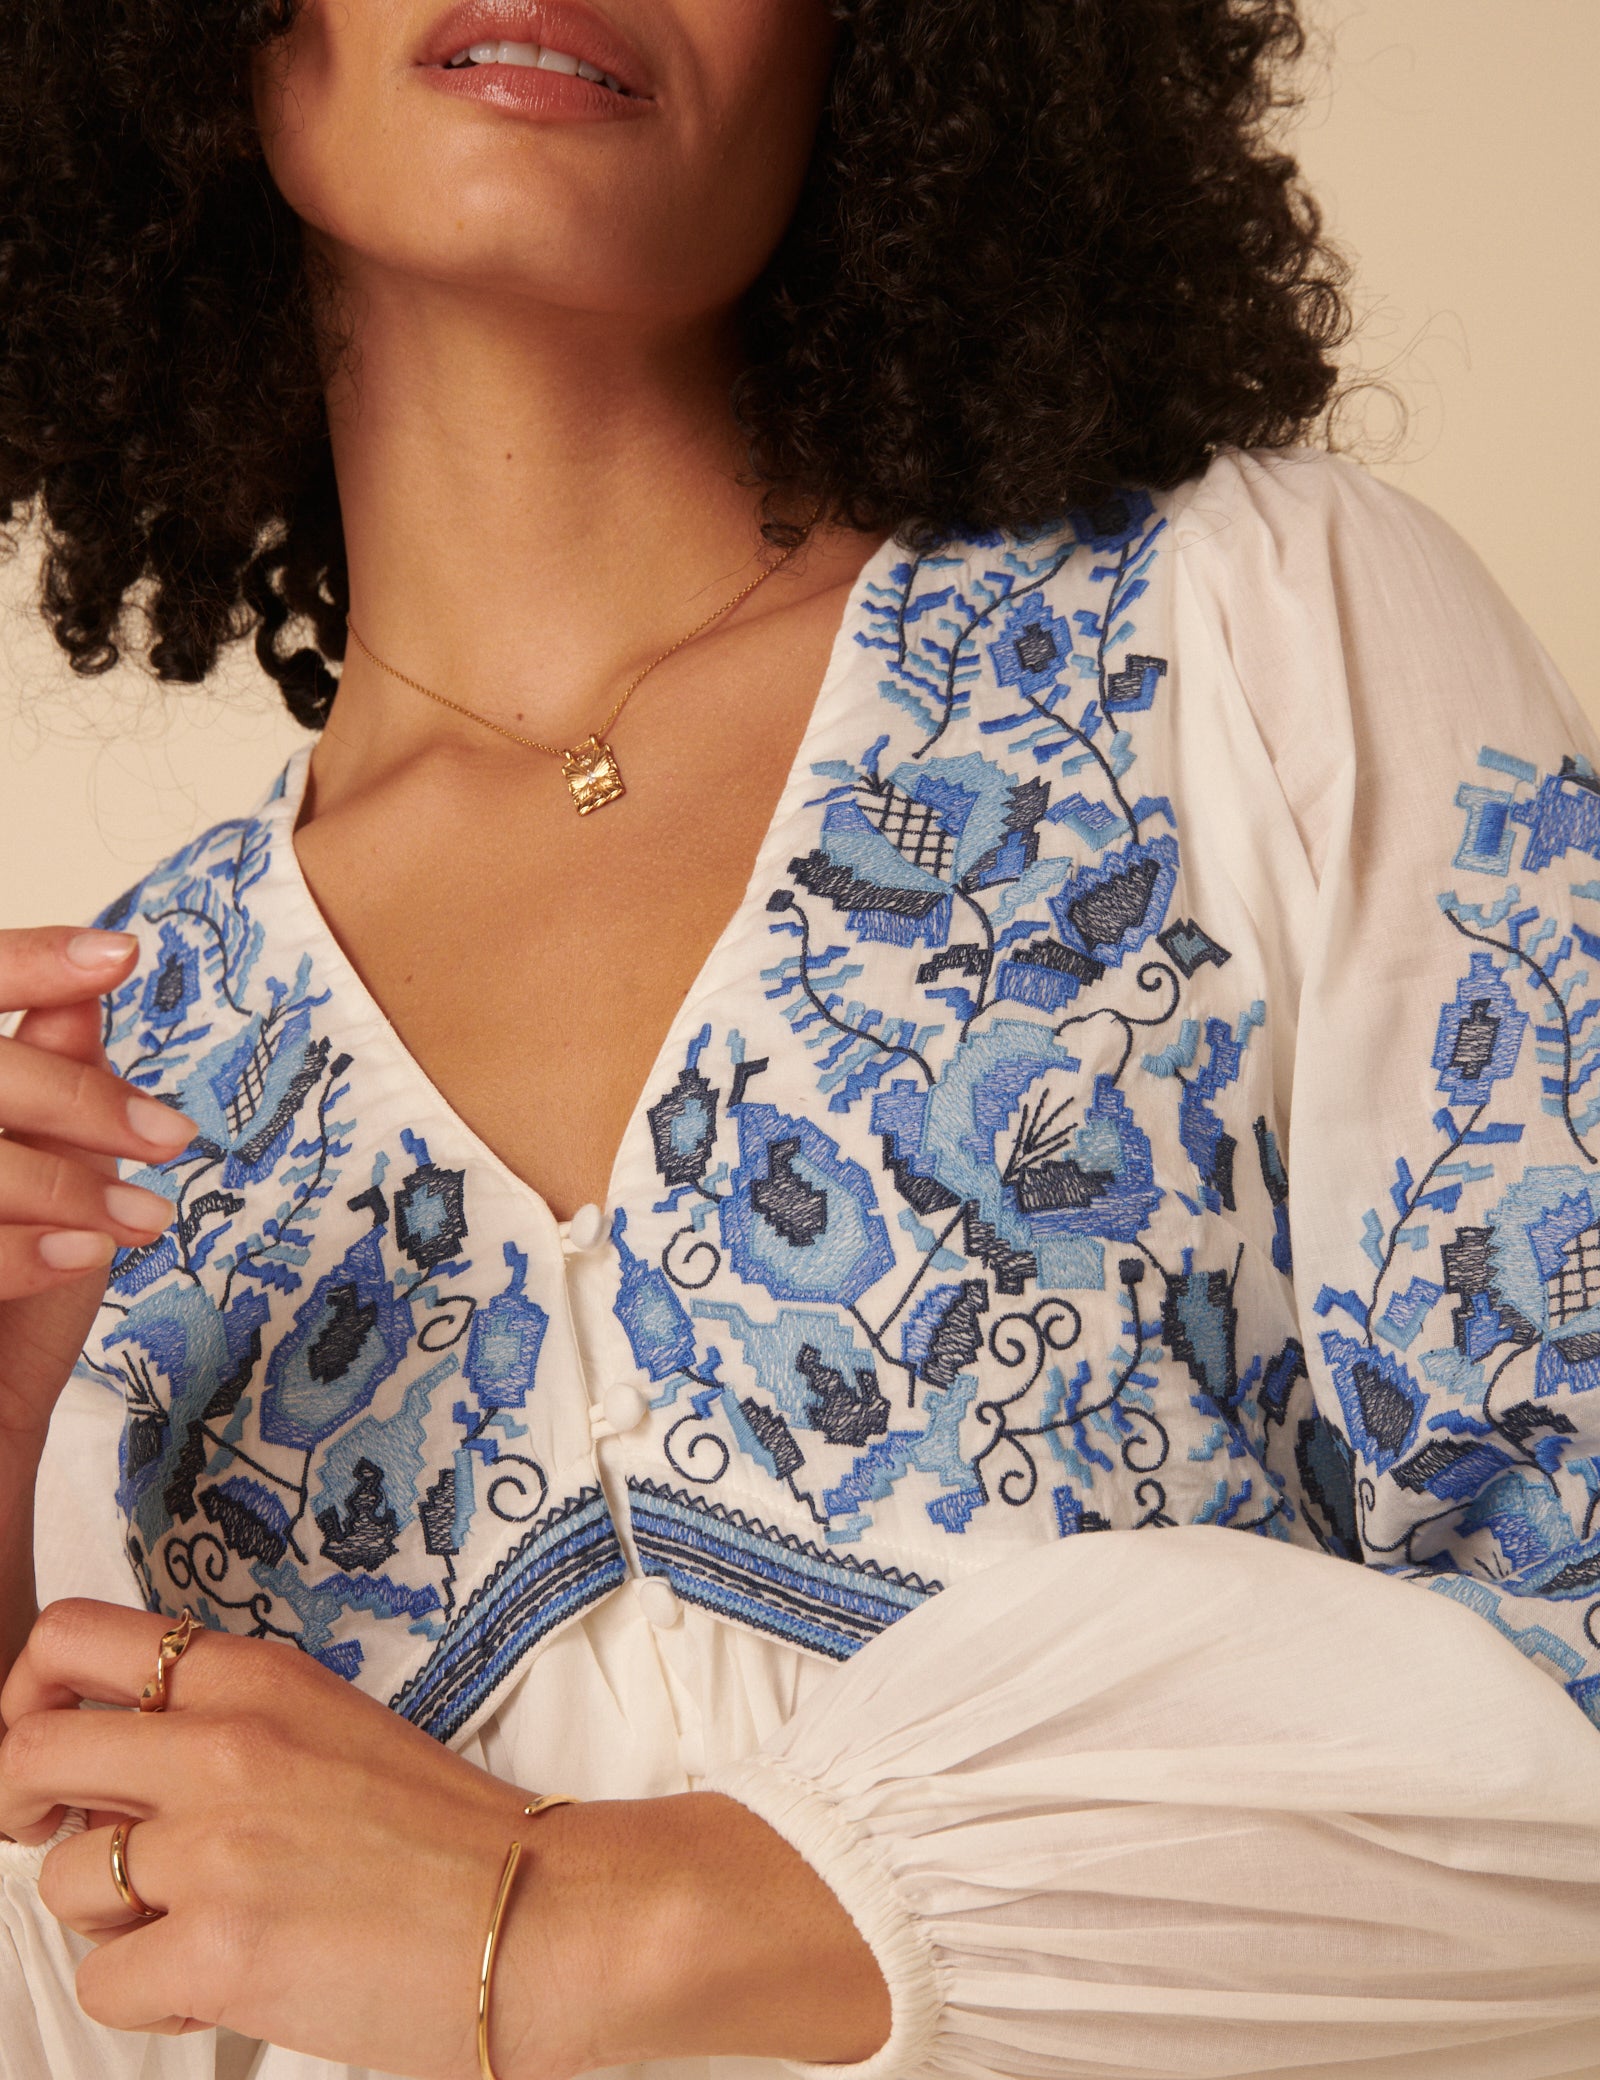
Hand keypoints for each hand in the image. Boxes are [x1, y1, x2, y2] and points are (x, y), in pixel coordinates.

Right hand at [0, 928, 195, 1445]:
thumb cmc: (10, 1304)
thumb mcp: (47, 1178)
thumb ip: (54, 1085)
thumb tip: (90, 989)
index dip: (28, 966)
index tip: (118, 955)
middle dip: (77, 1099)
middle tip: (170, 1135)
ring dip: (65, 1186)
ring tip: (144, 1221)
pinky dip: (19, 1251)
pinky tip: (83, 1254)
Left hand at [0, 1601, 890, 2078]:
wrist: (541, 1912)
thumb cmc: (451, 1834)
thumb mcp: (331, 1730)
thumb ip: (226, 1729)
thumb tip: (118, 1773)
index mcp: (254, 1677)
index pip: (71, 1639)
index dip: (27, 1694)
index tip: (45, 1740)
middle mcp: (223, 1743)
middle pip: (29, 1750)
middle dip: (27, 1808)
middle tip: (71, 1842)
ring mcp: (214, 1844)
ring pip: (62, 1881)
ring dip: (109, 1917)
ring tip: (196, 1924)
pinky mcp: (218, 1946)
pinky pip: (107, 1981)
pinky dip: (151, 1993)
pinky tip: (224, 1979)